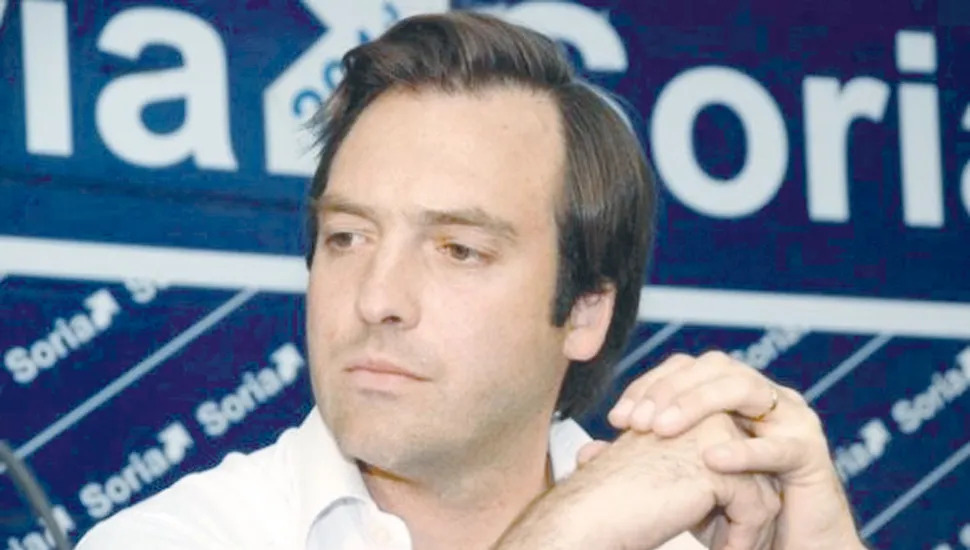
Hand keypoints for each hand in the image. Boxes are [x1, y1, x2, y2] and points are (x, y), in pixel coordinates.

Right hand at [498, 413, 779, 549]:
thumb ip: (686, 464)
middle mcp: (702, 415)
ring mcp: (713, 438)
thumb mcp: (656, 471)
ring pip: (763, 490)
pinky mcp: (720, 468)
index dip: (733, 494)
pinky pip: (756, 509)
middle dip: (749, 511)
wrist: (586, 515)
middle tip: (733, 541)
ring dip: (750, 530)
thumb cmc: (609, 501)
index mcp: (683, 410)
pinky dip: (743, 539)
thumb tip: (726, 481)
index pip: (735, 453)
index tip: (722, 525)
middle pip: (755, 469)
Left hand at [595, 351, 865, 549]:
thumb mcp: (680, 480)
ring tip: (663, 429)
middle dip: (668, 390)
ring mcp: (790, 418)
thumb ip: (641, 460)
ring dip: (698, 404)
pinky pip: (779, 444)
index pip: (685, 369)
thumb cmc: (733, 511)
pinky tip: (712, 458)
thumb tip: (587, 450)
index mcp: (728, 395)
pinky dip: (743, 451)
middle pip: (712, 367)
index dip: (649, 385)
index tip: (617, 417)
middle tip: (636, 421)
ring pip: (743, 387)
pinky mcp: (812, 453)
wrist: (789, 548)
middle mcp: (759, 395)